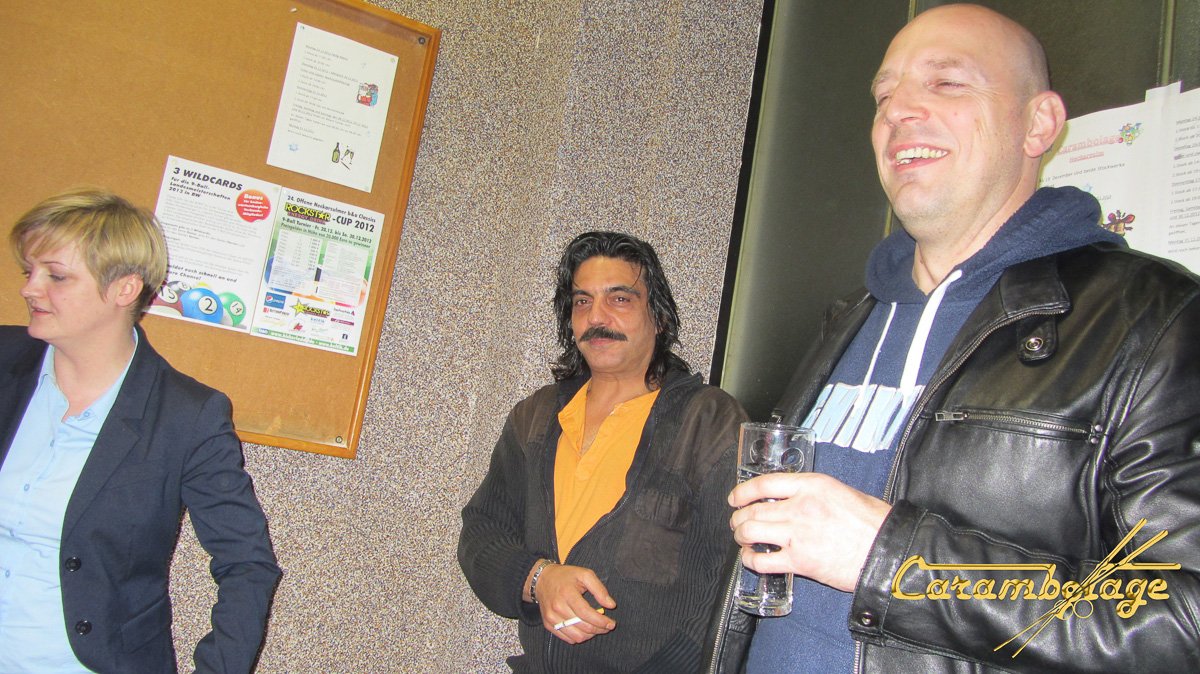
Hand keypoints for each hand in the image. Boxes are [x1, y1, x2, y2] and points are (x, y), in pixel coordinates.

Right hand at [534, 563, 616, 643]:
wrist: (542, 579)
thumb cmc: (566, 576)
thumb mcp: (585, 574)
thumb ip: (599, 589)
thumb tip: (611, 605)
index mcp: (567, 593)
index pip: (586, 613)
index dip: (601, 621)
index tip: (611, 623)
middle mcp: (557, 607)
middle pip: (583, 627)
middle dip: (599, 629)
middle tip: (607, 626)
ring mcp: (551, 618)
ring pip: (577, 636)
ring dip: (590, 635)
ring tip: (597, 628)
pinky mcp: (548, 624)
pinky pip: (568, 638)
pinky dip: (579, 637)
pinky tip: (585, 629)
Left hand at [728, 472, 890, 591]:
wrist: (886, 551)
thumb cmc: (873, 522)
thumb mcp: (842, 492)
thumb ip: (815, 493)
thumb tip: (795, 498)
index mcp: (812, 485)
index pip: (765, 483)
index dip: (743, 491)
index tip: (735, 498)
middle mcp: (799, 507)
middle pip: (753, 510)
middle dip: (739, 517)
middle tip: (738, 522)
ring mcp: (797, 534)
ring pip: (751, 532)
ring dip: (741, 536)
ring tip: (743, 539)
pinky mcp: (799, 561)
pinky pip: (762, 560)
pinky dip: (750, 560)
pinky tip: (752, 559)